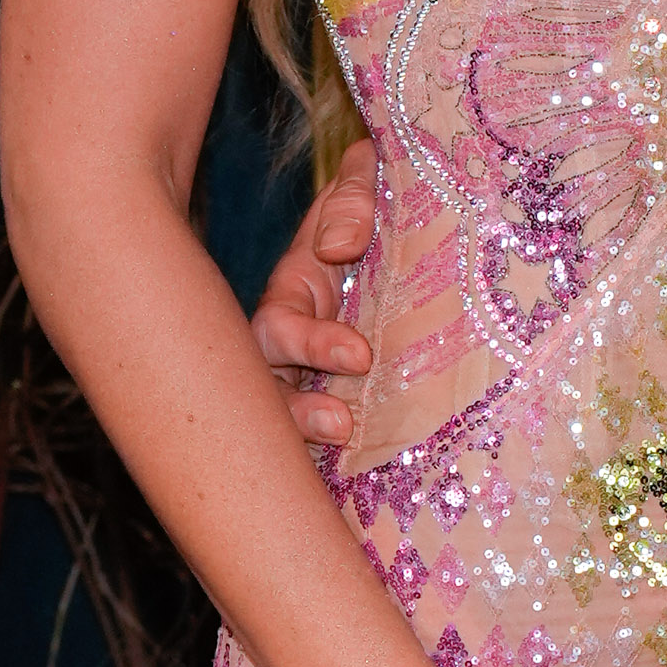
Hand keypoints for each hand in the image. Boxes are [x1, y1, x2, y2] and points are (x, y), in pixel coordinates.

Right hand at [253, 145, 378, 463]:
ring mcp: (310, 377)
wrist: (397, 240)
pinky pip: (322, 438)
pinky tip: (359, 472)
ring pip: (287, 418)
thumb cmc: (372, 216)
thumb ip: (352, 199)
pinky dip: (335, 457)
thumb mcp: (361, 194)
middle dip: (297, 410)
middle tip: (340, 424)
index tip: (360, 355)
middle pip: (268, 387)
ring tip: (345, 439)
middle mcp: (291, 345)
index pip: (281, 326)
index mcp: (294, 293)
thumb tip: (339, 245)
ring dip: (309, 434)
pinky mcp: (339, 403)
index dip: (311, 343)